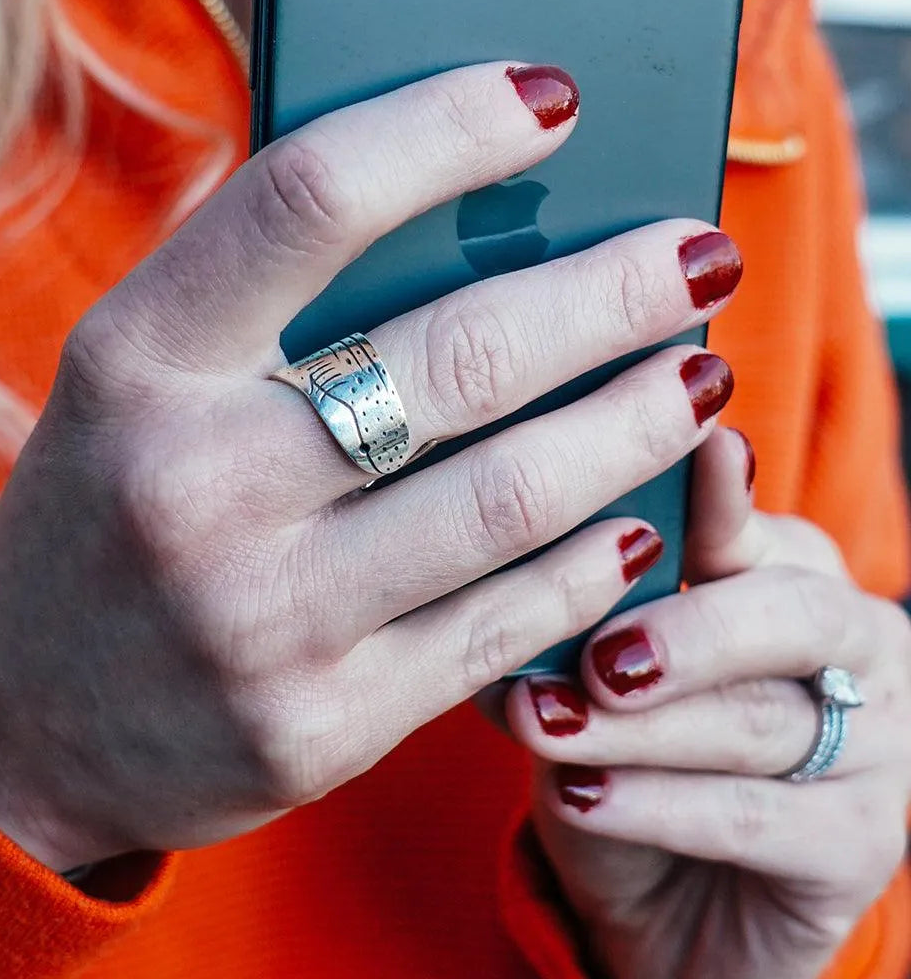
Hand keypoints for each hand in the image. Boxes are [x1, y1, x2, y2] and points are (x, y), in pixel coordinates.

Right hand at [0, 62, 739, 872]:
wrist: (26, 714)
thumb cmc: (104, 510)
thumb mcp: (140, 380)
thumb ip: (263, 303)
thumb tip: (459, 219)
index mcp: (139, 362)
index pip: (309, 201)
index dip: (445, 131)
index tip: (549, 102)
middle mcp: (196, 486)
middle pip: (456, 359)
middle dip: (611, 297)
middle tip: (701, 258)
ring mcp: (263, 621)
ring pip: (509, 500)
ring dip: (634, 425)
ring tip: (699, 380)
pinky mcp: (323, 725)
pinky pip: (501, 624)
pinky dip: (592, 561)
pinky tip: (636, 516)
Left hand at [509, 428, 910, 978]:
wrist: (666, 907)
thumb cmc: (627, 758)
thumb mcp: (590, 677)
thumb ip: (569, 620)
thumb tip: (492, 584)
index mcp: (788, 575)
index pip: (752, 525)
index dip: (715, 496)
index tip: (678, 458)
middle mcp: (852, 645)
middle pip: (793, 614)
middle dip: (689, 629)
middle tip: (597, 655)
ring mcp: (875, 748)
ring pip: (758, 721)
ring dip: (639, 727)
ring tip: (548, 726)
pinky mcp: (858, 847)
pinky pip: (756, 818)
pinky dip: (657, 804)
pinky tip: (581, 796)